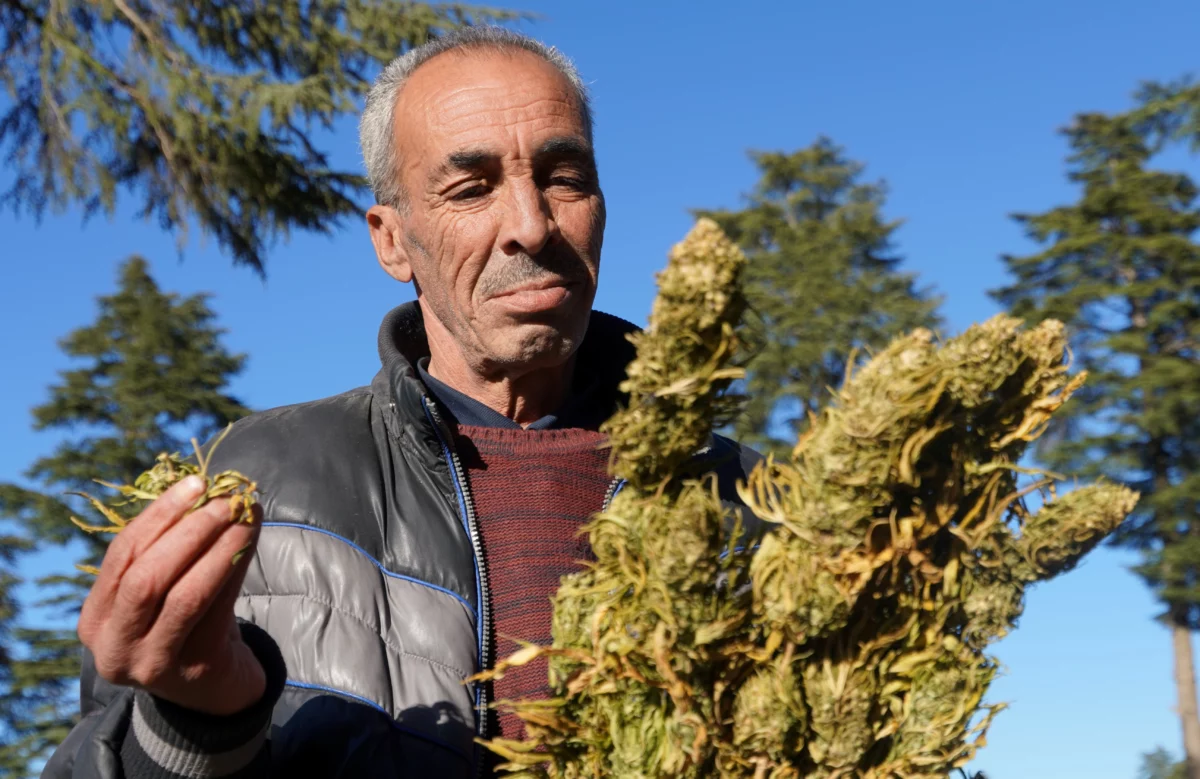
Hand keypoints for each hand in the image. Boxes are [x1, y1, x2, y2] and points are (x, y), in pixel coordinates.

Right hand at [78, 475, 265, 715]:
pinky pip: (216, 609)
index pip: (122, 555)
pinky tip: (250, 541)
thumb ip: (172, 547)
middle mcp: (114, 645)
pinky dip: (233, 569)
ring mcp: (151, 663)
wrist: (213, 689)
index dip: (159, 515)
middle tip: (225, 501)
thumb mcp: (163, 590)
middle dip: (188, 531)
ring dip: (217, 547)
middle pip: (146, 577)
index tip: (195, 483)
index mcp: (94, 619)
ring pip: (183, 594)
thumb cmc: (185, 624)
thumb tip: (210, 488)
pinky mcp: (193, 669)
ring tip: (244, 516)